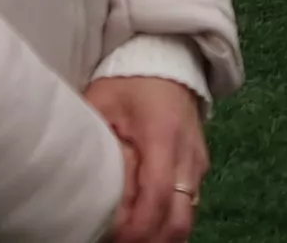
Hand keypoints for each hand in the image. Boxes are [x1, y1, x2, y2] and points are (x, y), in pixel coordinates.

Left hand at [87, 77, 206, 242]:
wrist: (167, 60)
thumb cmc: (129, 82)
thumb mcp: (102, 103)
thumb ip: (97, 144)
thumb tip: (86, 189)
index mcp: (163, 136)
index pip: (157, 195)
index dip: (137, 227)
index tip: (114, 240)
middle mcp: (188, 155)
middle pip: (180, 219)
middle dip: (152, 241)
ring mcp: (199, 164)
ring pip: (187, 218)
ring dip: (160, 236)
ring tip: (129, 240)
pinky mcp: (200, 169)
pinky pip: (188, 207)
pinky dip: (167, 223)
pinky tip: (144, 227)